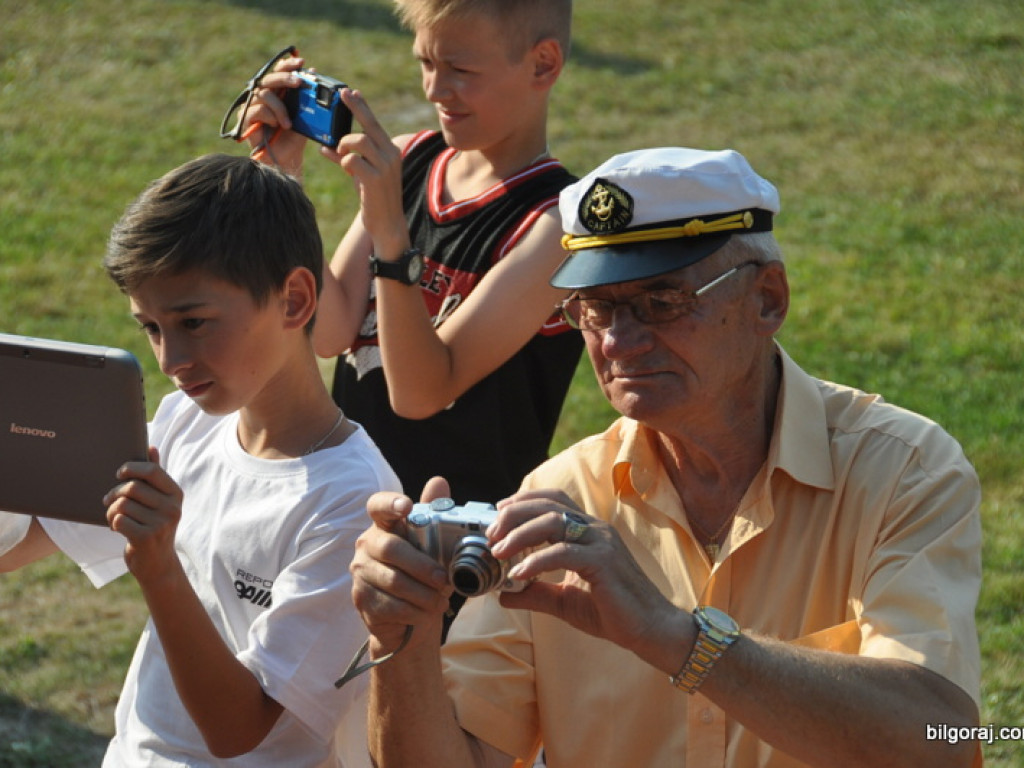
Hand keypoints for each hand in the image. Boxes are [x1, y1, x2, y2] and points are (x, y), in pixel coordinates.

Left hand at [103, 446, 183, 586]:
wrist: (158, 564)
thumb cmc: (154, 526)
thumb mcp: (160, 501)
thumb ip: (156, 476)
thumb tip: (151, 448)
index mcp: (176, 494)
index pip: (152, 471)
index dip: (131, 469)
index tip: (120, 474)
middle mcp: (172, 508)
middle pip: (132, 487)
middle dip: (115, 492)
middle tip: (108, 500)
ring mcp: (161, 523)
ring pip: (122, 504)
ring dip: (111, 511)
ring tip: (115, 517)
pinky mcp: (147, 537)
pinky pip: (119, 520)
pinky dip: (113, 523)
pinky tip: (118, 528)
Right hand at [239, 54, 308, 175]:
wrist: (287, 159)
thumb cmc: (294, 137)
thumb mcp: (305, 115)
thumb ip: (306, 96)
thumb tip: (312, 71)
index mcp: (277, 91)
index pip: (279, 71)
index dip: (288, 65)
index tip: (301, 62)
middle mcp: (262, 96)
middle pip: (269, 78)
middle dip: (285, 78)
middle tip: (299, 83)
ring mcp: (252, 106)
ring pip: (264, 94)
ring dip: (280, 107)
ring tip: (288, 123)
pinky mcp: (245, 119)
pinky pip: (257, 110)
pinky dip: (270, 116)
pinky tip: (277, 126)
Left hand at [321, 89, 409, 259]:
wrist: (388, 225)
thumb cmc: (375, 200)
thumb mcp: (361, 176)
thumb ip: (347, 160)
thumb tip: (326, 147)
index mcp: (390, 152)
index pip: (374, 124)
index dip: (362, 107)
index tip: (350, 92)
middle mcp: (391, 156)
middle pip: (370, 125)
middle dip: (355, 108)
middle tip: (341, 95)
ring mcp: (385, 167)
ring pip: (360, 141)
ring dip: (345, 144)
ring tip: (341, 152)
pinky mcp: (375, 180)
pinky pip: (352, 161)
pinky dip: (343, 161)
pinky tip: (343, 167)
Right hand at [350, 477, 454, 656]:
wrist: (408, 620)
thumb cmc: (421, 577)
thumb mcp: (433, 548)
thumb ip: (434, 516)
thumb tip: (438, 481)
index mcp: (384, 526)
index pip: (378, 506)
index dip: (390, 504)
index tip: (407, 507)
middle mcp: (367, 545)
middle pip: (391, 549)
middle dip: (422, 565)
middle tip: (443, 579)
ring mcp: (361, 573)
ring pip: (394, 581)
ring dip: (423, 594)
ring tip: (440, 600)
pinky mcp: (362, 599)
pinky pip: (391, 605)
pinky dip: (415, 611)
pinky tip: (425, 612)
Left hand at [488, 489, 684, 658]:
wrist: (649, 630)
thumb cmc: (612, 611)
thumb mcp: (564, 600)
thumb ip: (536, 593)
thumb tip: (503, 594)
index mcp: (588, 531)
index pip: (553, 499)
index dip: (523, 501)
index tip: (498, 515)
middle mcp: (595, 529)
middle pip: (548, 505)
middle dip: (514, 515)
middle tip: (492, 535)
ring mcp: (601, 542)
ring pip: (553, 522)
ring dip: (520, 534)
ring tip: (499, 552)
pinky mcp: (603, 561)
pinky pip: (563, 552)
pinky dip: (536, 561)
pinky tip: (519, 574)